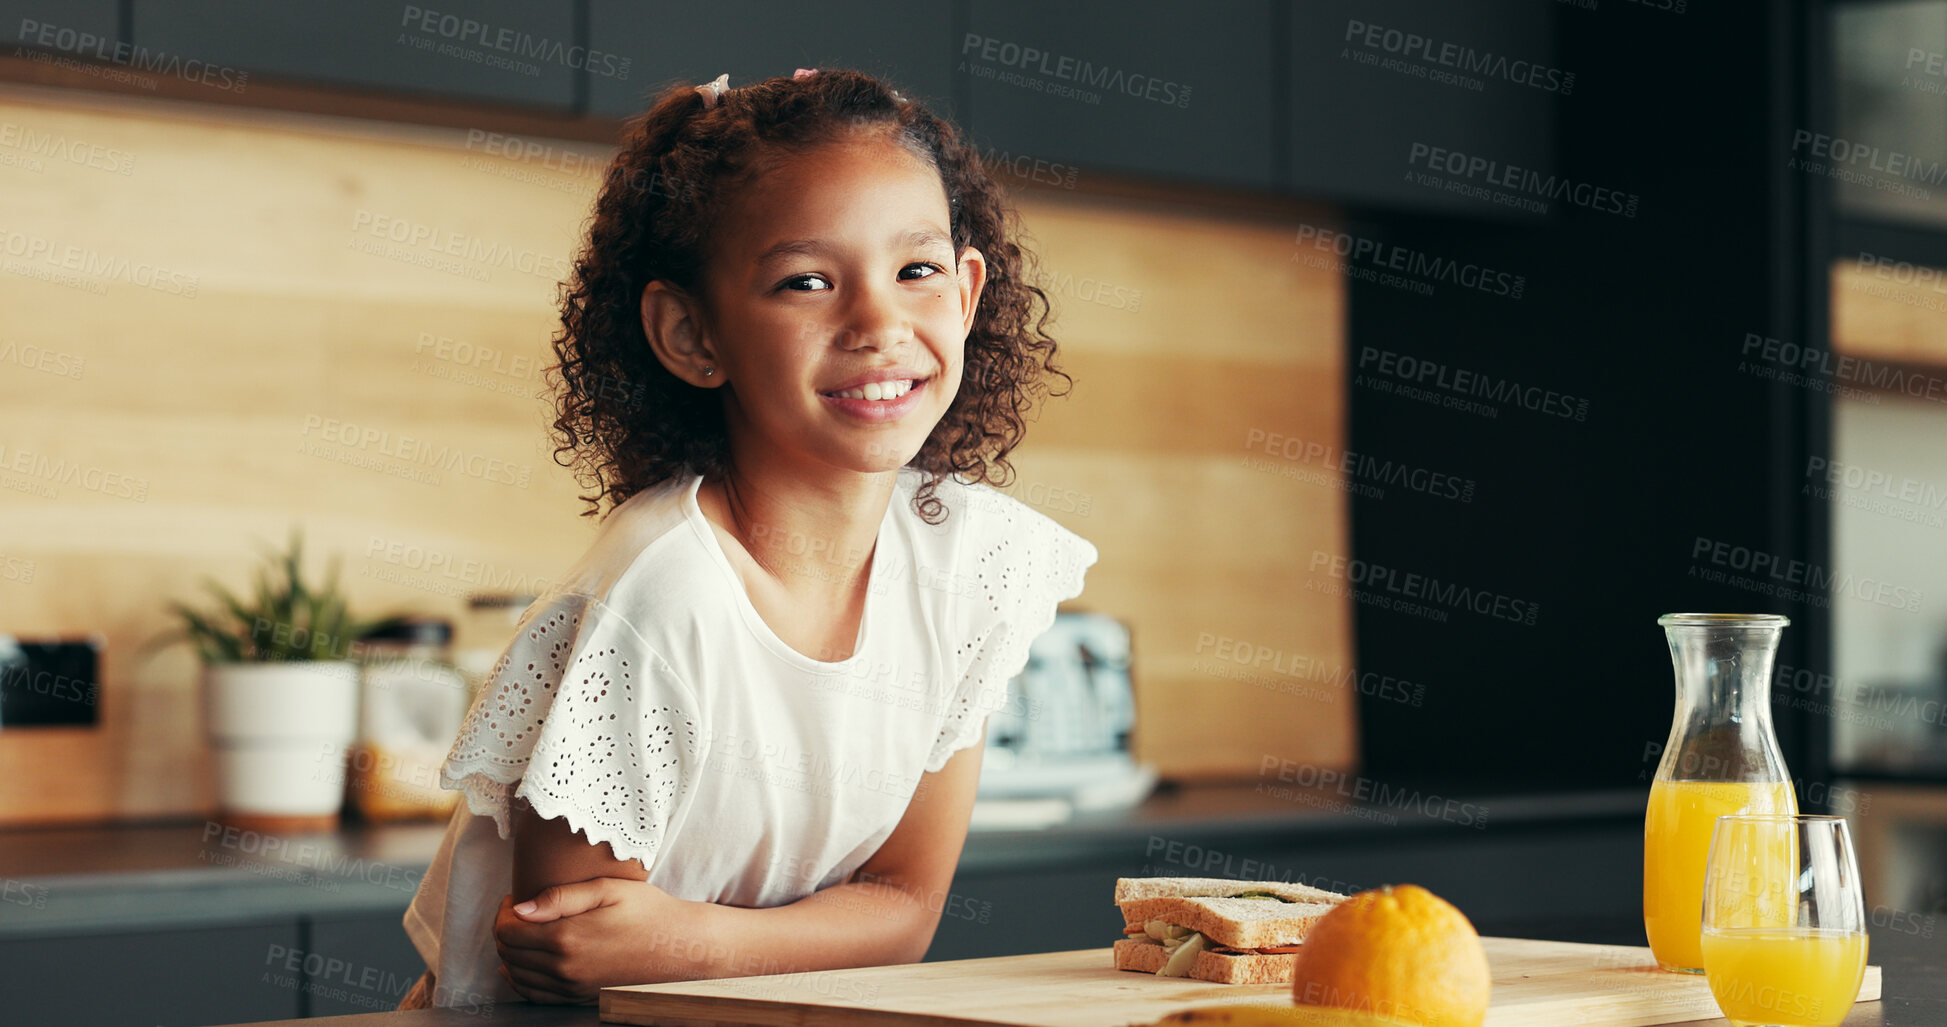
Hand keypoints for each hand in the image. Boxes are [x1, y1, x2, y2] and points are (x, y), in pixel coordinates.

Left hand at [492, 876, 712, 1003]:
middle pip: (509, 953)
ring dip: (510, 953)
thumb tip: (520, 909)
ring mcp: (571, 987)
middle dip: (505, 929)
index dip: (504, 912)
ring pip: (517, 975)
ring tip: (523, 931)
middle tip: (519, 910)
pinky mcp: (579, 997)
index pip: (508, 931)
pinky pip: (534, 995)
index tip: (515, 898)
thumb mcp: (607, 889)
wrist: (679, 947)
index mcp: (567, 938)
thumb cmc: (648, 912)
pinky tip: (521, 966)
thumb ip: (559, 898)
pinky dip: (520, 980)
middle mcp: (564, 968)